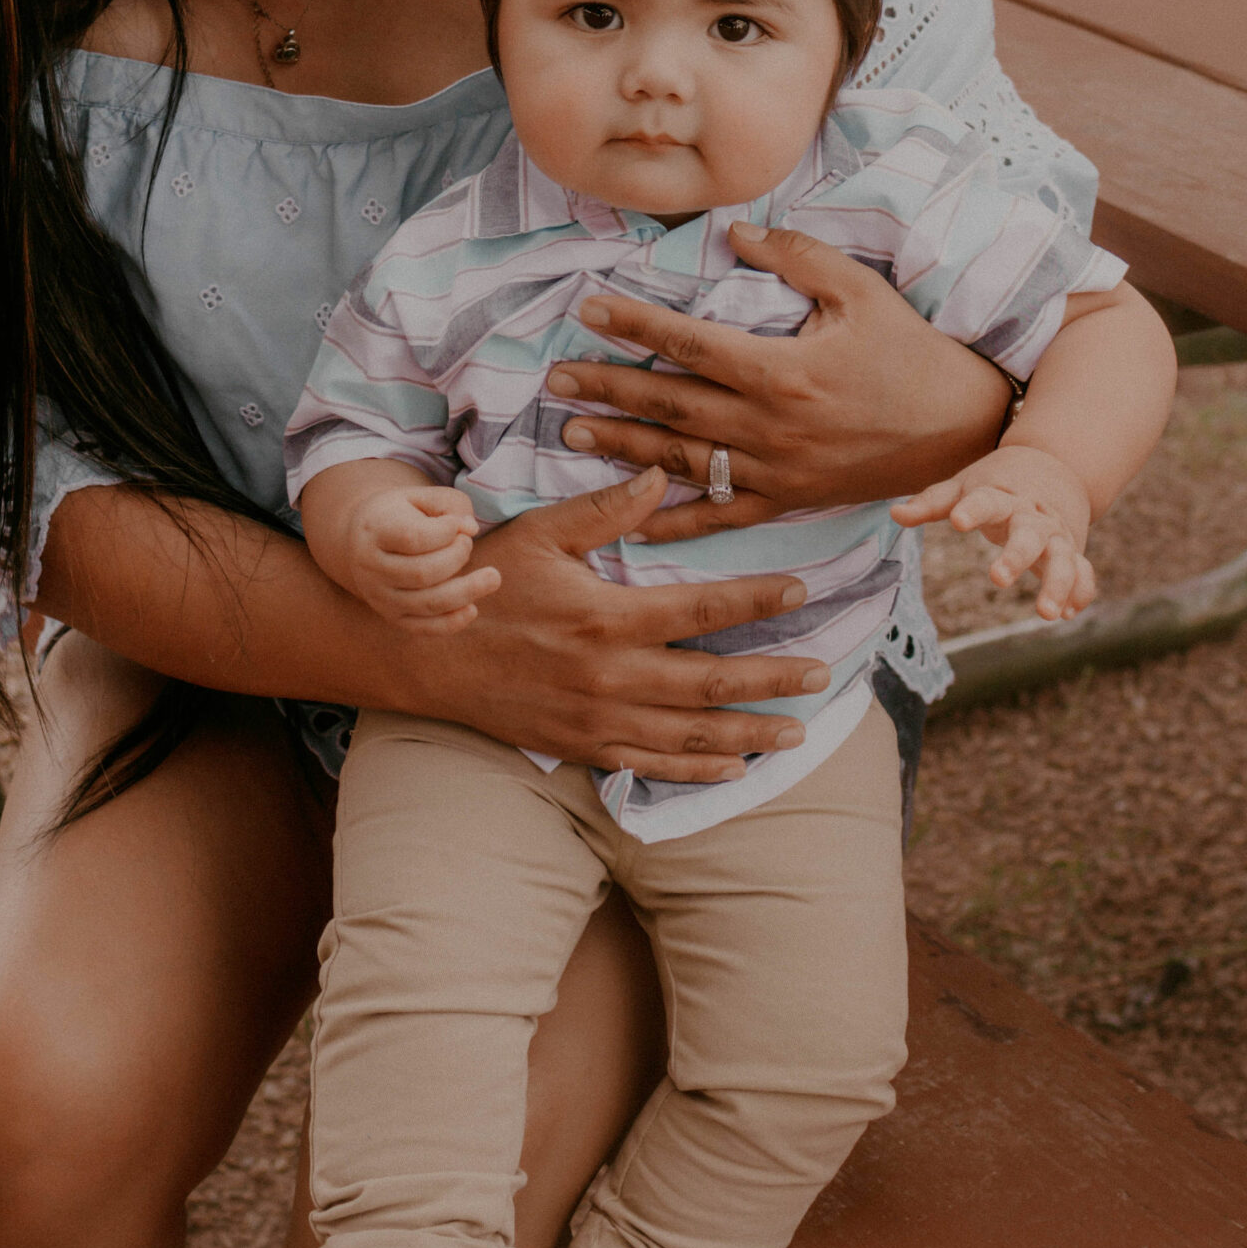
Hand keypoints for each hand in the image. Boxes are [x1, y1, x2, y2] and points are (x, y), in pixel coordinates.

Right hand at [342, 485, 497, 632]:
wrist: (362, 541)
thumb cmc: (401, 514)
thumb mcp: (420, 497)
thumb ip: (449, 505)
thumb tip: (470, 529)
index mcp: (375, 530)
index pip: (413, 538)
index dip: (445, 532)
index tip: (458, 525)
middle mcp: (371, 567)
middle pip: (421, 573)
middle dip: (457, 558)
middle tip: (466, 543)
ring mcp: (379, 596)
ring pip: (426, 603)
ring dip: (465, 591)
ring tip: (493, 577)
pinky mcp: (392, 616)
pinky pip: (423, 627)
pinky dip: (451, 623)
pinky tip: (472, 609)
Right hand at [401, 467, 832, 782]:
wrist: (425, 658)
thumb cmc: (486, 587)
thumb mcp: (539, 534)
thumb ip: (604, 510)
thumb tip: (661, 477)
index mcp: (607, 616)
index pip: (702, 608)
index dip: (757, 601)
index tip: (800, 591)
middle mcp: (611, 675)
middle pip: (711, 682)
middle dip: (773, 678)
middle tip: (821, 673)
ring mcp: (598, 719)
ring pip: (691, 734)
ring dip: (750, 733)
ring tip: (797, 731)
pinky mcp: (582, 747)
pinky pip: (651, 767)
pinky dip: (697, 770)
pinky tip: (734, 767)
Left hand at [541, 222, 1008, 539]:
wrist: (963, 429)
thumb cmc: (912, 352)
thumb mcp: (861, 291)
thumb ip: (797, 257)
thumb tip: (737, 231)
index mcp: (782, 371)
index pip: (689, 343)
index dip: (635, 324)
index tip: (588, 308)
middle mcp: (770, 426)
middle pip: (670, 404)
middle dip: (608, 389)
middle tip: (555, 379)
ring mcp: (776, 470)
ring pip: (682, 461)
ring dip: (623, 447)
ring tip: (572, 432)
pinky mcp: (789, 500)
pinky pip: (722, 516)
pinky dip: (673, 522)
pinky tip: (631, 519)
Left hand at [891, 442, 1095, 619]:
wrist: (1052, 468)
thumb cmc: (996, 483)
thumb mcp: (964, 486)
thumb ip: (931, 503)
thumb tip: (894, 515)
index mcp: (1001, 497)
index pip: (986, 501)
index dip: (972, 510)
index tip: (957, 521)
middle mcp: (1032, 516)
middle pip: (1029, 534)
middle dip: (1016, 556)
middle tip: (997, 578)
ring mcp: (1056, 534)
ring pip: (1063, 557)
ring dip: (1058, 584)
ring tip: (1046, 614)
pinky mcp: (1072, 550)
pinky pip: (1083, 572)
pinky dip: (1080, 591)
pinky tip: (1070, 613)